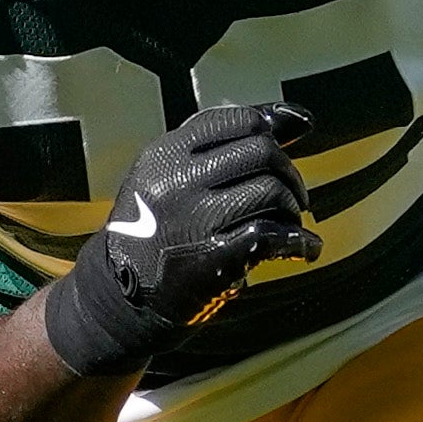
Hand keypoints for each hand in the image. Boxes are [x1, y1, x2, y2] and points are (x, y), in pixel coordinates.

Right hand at [37, 102, 319, 377]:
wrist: (116, 301)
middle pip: (262, 153)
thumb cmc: (155, 233)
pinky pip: (271, 235)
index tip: (290, 149)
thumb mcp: (169, 179)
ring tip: (289, 226)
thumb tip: (302, 120)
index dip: (274, 132)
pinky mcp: (210, 260)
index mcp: (164, 153)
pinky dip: (299, 242)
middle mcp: (175, 181)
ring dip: (293, 210)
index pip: (239, 120)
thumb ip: (224, 148)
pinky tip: (305, 250)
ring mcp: (190, 220)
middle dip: (289, 174)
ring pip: (271, 191)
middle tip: (294, 199)